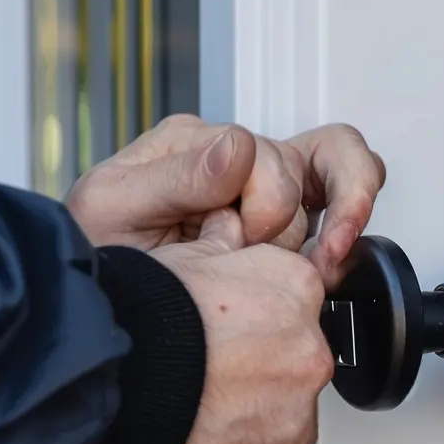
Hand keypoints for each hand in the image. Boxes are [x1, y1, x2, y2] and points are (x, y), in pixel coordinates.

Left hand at [66, 115, 386, 287]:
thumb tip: (237, 149)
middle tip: (297, 256)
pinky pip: (340, 191)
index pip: (263, 153)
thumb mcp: (113, 210)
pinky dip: (347, 225)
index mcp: (193, 144)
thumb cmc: (96, 251)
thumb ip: (174, 177)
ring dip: (335, 226)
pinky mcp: (283, 212)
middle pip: (310, 157)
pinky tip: (331, 262)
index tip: (236, 243)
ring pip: (338, 174)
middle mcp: (234, 157)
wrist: (98, 299)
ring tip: (320, 267)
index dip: (261, 206)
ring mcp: (263, 182)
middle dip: (304, 215)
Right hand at [114, 208, 333, 443]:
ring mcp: (281, 436)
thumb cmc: (130, 315)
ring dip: (237, 441)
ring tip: (180, 430)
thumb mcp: (185, 254)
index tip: (225, 337)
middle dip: (250, 387)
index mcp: (294, 297)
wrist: (93, 377)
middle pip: (290, 382)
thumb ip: (228, 255)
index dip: (254, 326)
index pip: (297, 312)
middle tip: (197, 384)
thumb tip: (235, 237)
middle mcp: (304, 365)